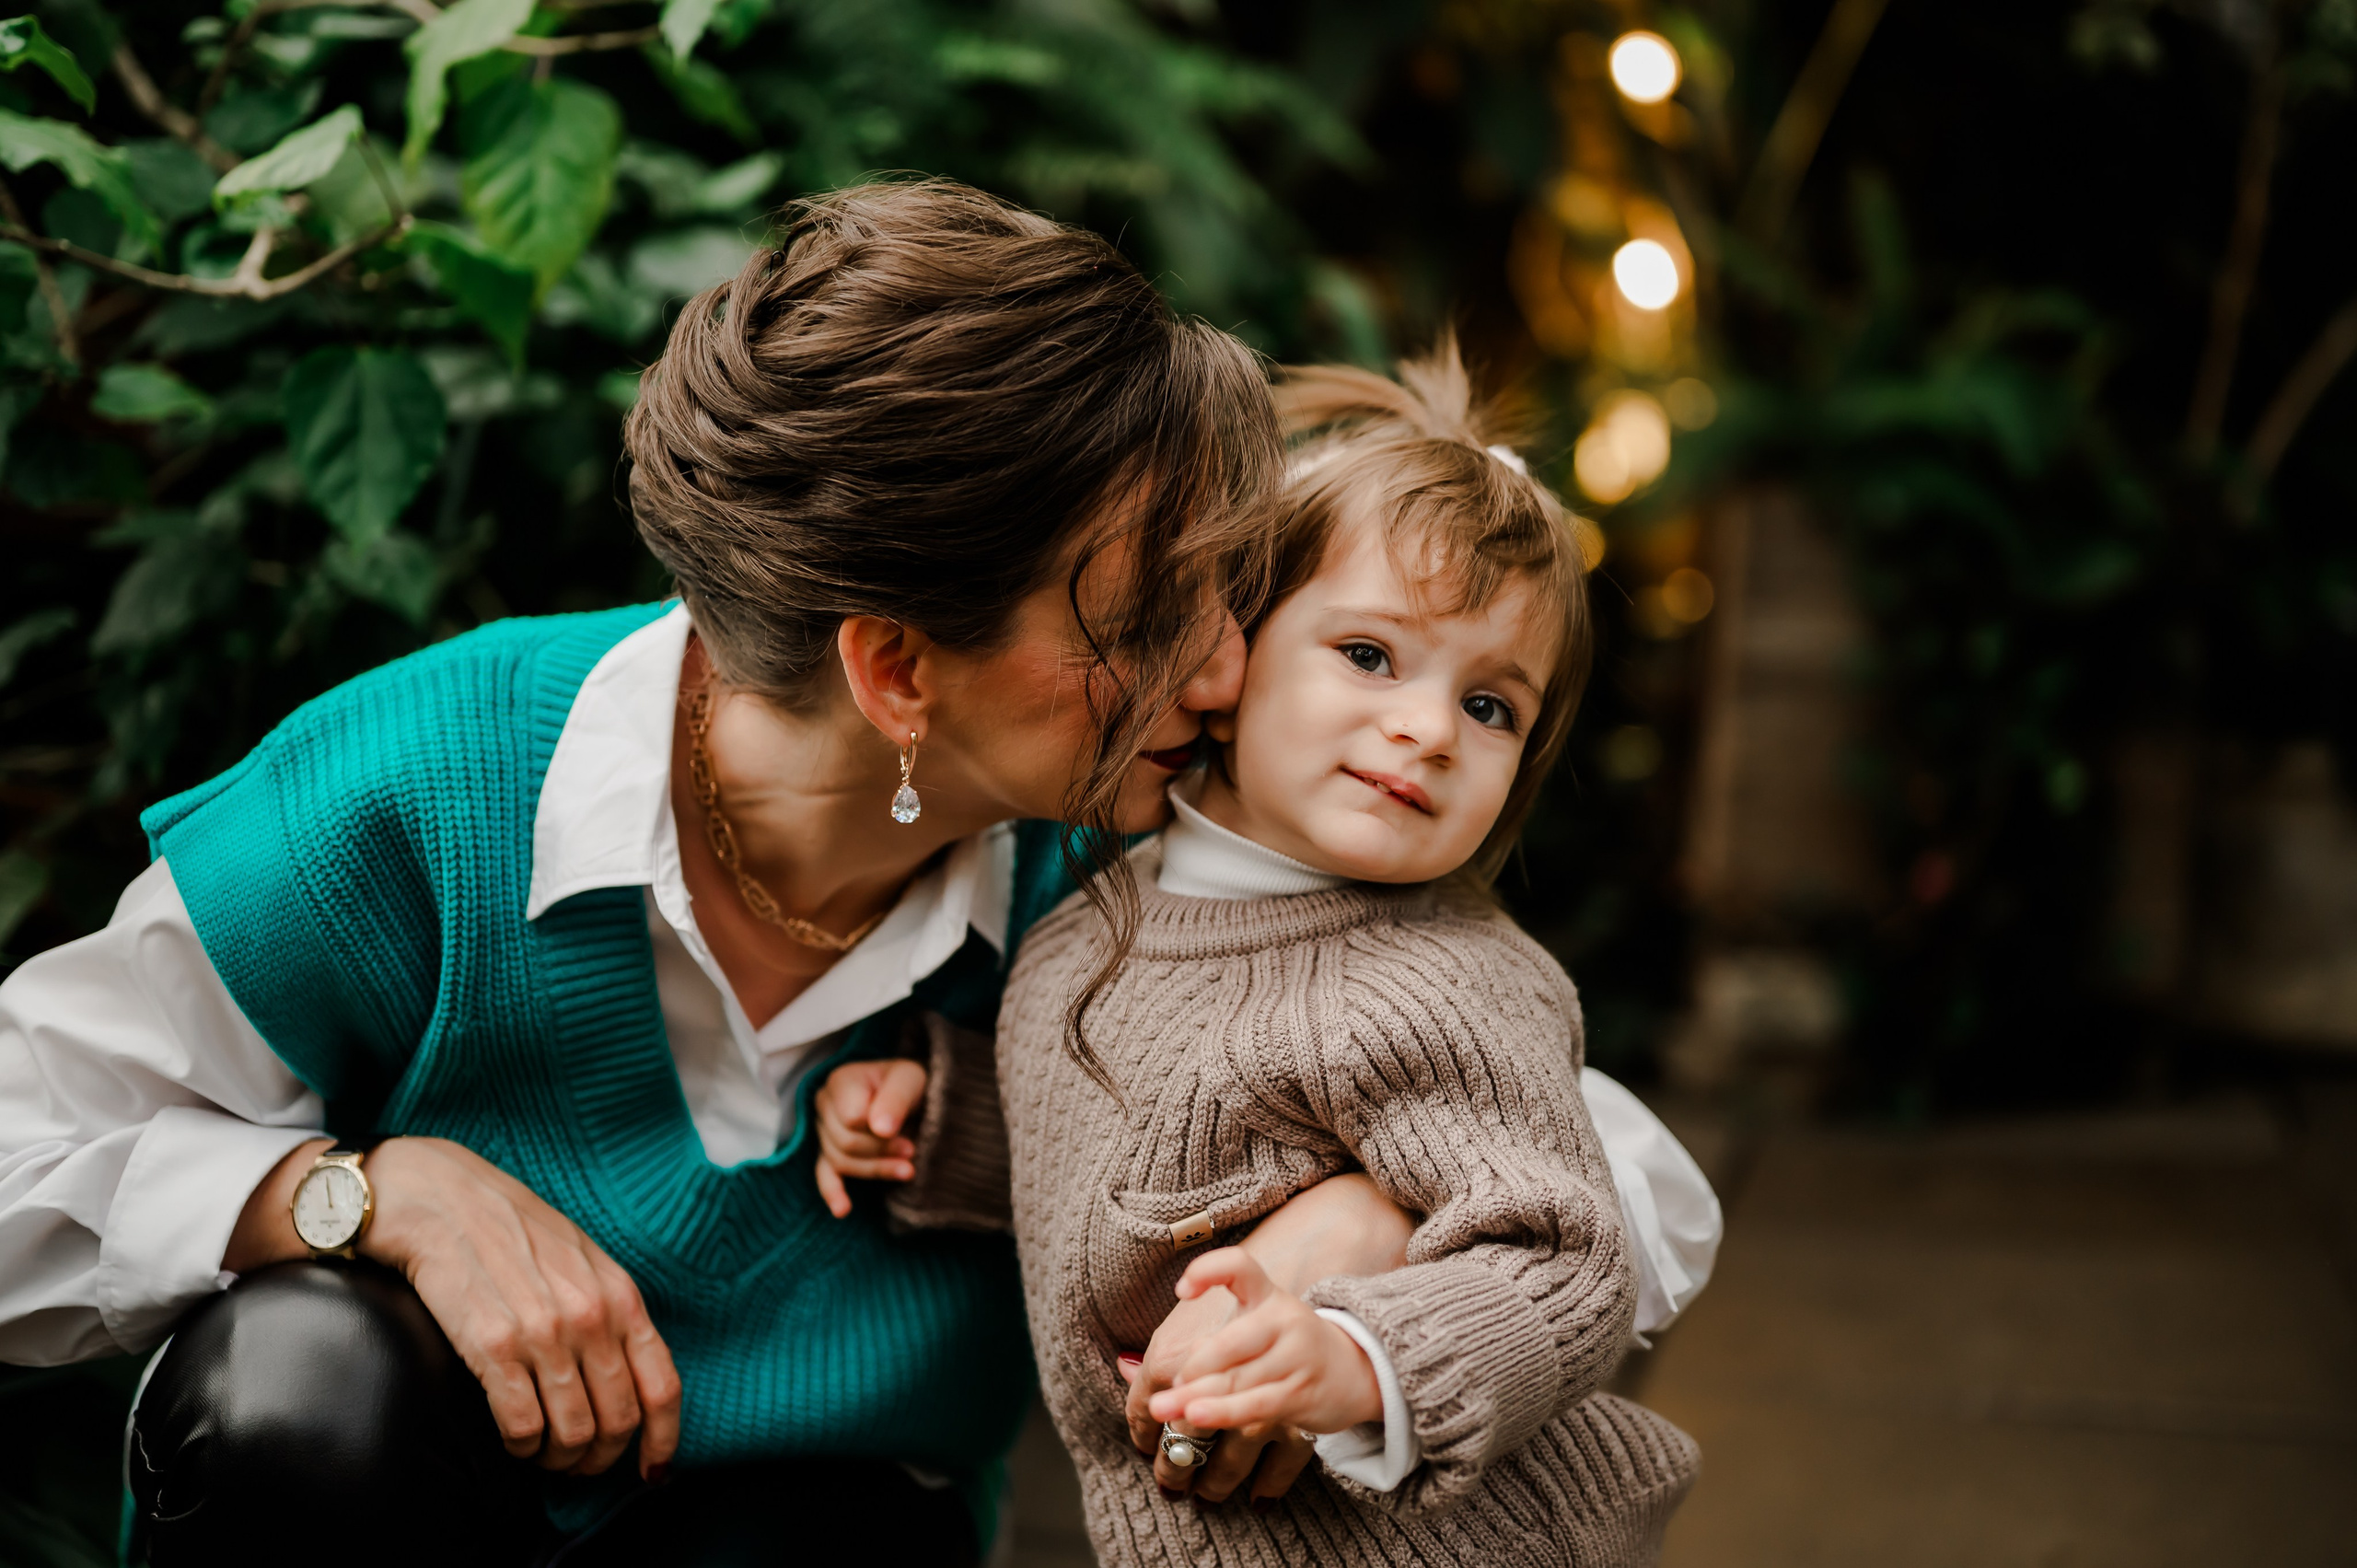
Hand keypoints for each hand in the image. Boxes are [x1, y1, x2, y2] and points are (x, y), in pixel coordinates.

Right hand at [359, 1137, 681, 1478]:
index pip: (663, 1387)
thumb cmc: (511, 1229)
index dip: (661, 1440)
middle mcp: (591, 1317)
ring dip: (558, 1459)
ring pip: (572, 1434)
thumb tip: (629, 1376)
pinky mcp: (493, 1348)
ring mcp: (544, 1334)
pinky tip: (513, 1439)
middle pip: (618, 1421)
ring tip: (543, 1453)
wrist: (440, 1199)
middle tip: (578, 1462)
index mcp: (621, 1296)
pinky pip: (523, 1427)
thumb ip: (610, 1312)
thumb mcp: (583, 1260)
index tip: (650, 1470)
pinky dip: (521, 1448)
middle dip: (600, 1457)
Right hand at [812, 1057, 928, 1217]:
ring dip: (876, 1170)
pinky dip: (833, 1193)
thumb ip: (895, 1099)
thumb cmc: (910, 1083)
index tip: (904, 1132)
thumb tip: (880, 1129)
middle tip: (912, 1152)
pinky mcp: (829, 1153)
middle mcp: (825, 1104)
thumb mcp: (911, 1080)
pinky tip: (842, 1210)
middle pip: (845, 1142)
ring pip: (841, 1161)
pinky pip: (824, 1175)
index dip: (878, 1130)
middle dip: (881, 1152)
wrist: (912, 1091)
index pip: (851, 1119)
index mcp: (841, 1081)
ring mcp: (824, 1130)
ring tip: (908, 1171)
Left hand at [1149, 1249, 1380, 1437]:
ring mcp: (1295, 1357)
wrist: (1361, 1370)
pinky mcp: (1301, 1393)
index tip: (1182, 1289)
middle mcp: (1282, 1320)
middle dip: (1195, 1365)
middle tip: (1165, 1385)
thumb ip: (1196, 1343)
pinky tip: (1197, 1418)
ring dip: (1197, 1398)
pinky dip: (1225, 1412)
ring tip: (1163, 1409)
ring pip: (1239, 1379)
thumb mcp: (1252, 1328)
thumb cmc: (1289, 1348)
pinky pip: (1257, 1404)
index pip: (1241, 1266)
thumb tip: (1123, 1364)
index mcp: (1268, 1295)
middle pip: (1232, 1340)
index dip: (1211, 1271)